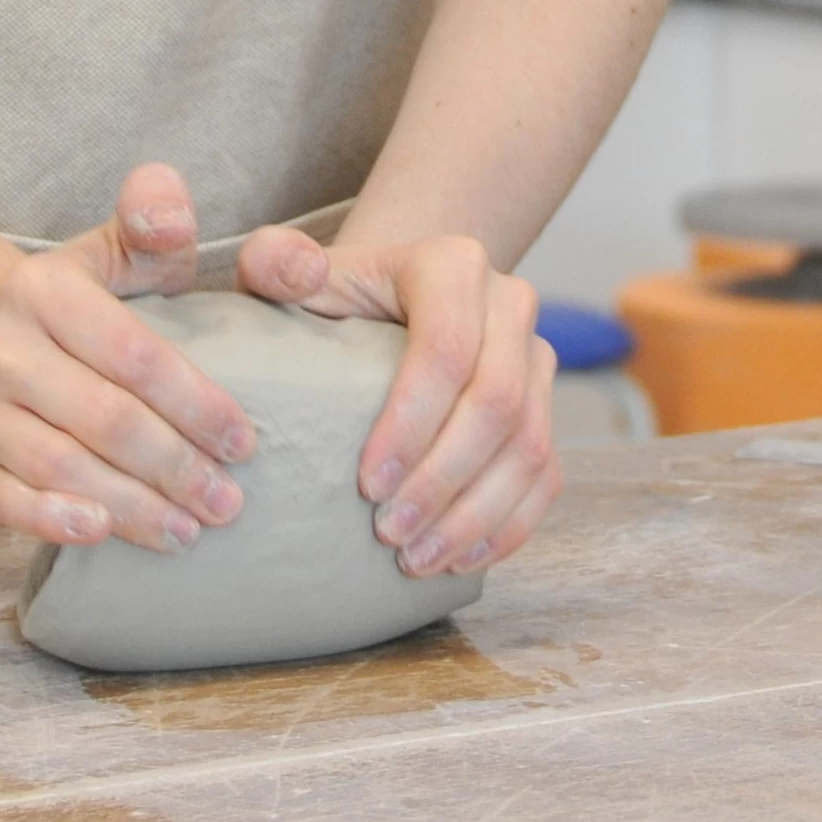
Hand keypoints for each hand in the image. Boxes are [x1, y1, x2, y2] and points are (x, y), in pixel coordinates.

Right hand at [0, 164, 257, 551]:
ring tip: (188, 530)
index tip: (245, 440)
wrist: (5, 338)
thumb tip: (170, 218)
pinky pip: (4, 503)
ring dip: (131, 506)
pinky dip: (51, 522)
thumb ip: (158, 221)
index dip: (195, 401)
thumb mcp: (127, 248)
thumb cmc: (94, 298)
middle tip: (228, 502)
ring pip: (59, 467)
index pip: (132, 353)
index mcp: (43, 289)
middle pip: (102, 418)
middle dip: (174, 466)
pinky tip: (103, 534)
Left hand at [236, 225, 559, 576]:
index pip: (447, 348)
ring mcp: (536, 357)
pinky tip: (459, 559)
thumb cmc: (334, 296)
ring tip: (416, 559)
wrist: (389, 300)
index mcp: (453, 266)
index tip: (366, 485)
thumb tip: (297, 271)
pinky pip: (546, 475)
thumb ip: (275, 262)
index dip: (412, 423)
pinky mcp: (544, 406)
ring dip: (476, 515)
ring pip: (530, 446)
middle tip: (389, 533)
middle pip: (497, 402)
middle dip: (444, 479)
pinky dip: (508, 526)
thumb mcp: (292, 273)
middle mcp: (509, 303)